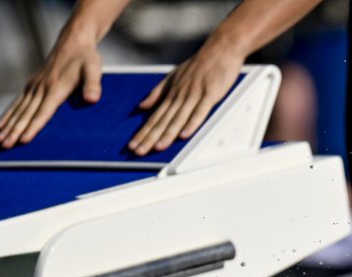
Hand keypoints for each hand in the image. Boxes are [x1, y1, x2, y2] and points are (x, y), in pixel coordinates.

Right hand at [0, 35, 102, 147]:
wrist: (74, 41)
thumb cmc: (86, 57)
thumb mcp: (93, 69)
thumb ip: (92, 85)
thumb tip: (92, 99)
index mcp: (55, 88)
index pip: (43, 112)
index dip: (34, 126)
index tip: (24, 139)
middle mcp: (42, 88)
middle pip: (26, 114)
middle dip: (15, 131)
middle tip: (5, 145)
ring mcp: (35, 85)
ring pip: (20, 109)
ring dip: (9, 125)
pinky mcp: (34, 84)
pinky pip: (19, 102)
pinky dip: (9, 113)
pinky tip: (2, 123)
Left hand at [127, 43, 243, 155]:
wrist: (219, 50)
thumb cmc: (199, 65)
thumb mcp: (173, 76)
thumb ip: (158, 92)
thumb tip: (142, 105)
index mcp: (171, 94)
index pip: (154, 117)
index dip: (143, 132)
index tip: (133, 144)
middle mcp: (179, 96)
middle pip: (162, 121)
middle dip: (149, 137)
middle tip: (138, 151)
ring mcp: (194, 95)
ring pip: (178, 118)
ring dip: (167, 134)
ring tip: (157, 147)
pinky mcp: (209, 95)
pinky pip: (199, 112)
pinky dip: (192, 123)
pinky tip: (185, 134)